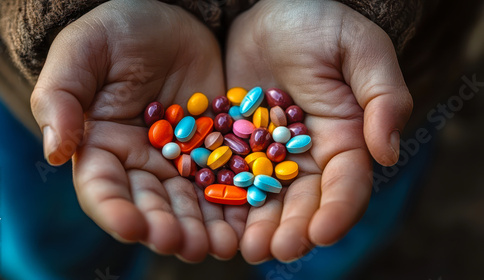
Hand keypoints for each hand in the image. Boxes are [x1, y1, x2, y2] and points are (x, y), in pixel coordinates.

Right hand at [31, 0, 239, 261]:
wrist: (170, 16)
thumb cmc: (118, 29)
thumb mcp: (83, 52)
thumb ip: (61, 98)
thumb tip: (55, 152)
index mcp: (103, 146)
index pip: (103, 187)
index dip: (115, 210)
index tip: (132, 227)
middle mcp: (142, 161)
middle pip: (152, 203)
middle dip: (167, 227)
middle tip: (182, 245)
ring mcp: (182, 157)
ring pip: (192, 200)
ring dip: (205, 227)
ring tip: (221, 245)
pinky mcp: (216, 147)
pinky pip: (227, 178)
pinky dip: (237, 201)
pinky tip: (248, 220)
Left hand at [226, 0, 412, 262]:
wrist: (275, 10)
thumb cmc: (322, 24)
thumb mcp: (360, 50)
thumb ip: (383, 97)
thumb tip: (388, 153)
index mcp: (345, 140)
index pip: (346, 184)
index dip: (337, 211)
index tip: (322, 233)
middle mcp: (308, 156)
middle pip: (304, 202)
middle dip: (293, 228)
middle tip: (276, 250)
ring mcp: (270, 154)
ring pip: (266, 198)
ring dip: (257, 225)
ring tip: (244, 248)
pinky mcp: (237, 144)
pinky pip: (230, 175)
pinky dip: (225, 198)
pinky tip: (214, 217)